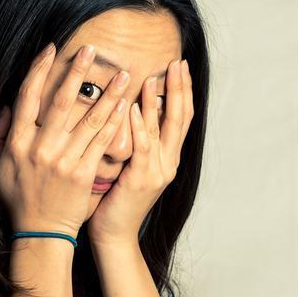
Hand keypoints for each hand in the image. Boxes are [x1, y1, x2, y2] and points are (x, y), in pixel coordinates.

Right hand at [0, 43, 130, 237]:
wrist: (41, 232)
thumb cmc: (20, 198)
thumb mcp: (0, 166)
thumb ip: (1, 134)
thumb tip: (8, 106)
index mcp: (17, 143)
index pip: (27, 97)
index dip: (39, 70)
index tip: (50, 49)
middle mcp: (40, 148)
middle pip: (60, 101)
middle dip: (76, 72)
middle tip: (91, 49)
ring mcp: (63, 160)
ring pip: (88, 119)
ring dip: (107, 94)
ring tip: (124, 75)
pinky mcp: (83, 173)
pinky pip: (101, 142)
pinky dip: (114, 122)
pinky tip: (126, 106)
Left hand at [87, 59, 193, 244]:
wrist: (114, 234)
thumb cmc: (116, 198)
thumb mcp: (131, 165)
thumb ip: (136, 140)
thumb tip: (132, 109)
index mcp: (168, 158)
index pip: (181, 117)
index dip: (183, 91)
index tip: (179, 66)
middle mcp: (169, 162)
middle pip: (181, 118)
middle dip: (180, 88)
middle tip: (177, 62)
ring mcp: (158, 172)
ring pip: (164, 129)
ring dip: (160, 100)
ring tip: (155, 74)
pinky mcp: (141, 180)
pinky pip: (143, 148)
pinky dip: (142, 126)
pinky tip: (138, 106)